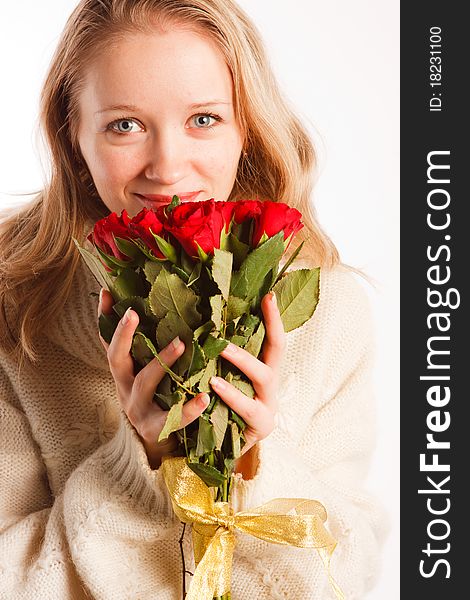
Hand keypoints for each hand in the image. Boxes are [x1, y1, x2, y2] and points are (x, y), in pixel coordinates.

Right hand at [98, 289, 208, 468]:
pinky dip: (189, 408)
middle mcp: (125, 388)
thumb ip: (150, 346)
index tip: (107, 293)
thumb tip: (161, 310)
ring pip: (144, 383)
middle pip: (116, 359)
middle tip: (133, 314)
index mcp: (124, 372)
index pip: (108, 341)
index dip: (105, 319)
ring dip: (161, 361)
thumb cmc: (158, 397)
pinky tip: (204, 396)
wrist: (158, 443)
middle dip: (123, 335)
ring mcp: (138, 409)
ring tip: (181, 343)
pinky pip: (171, 417)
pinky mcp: (156, 428)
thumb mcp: (148, 371)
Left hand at [211, 291, 285, 459]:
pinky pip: (248, 408)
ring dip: (243, 360)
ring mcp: (269, 406)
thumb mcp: (222, 381)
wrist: (219, 453)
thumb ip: (220, 361)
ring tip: (222, 349)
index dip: (274, 319)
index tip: (269, 294)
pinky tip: (214, 386)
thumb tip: (203, 325)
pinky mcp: (260, 426)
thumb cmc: (219, 410)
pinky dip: (231, 395)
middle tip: (254, 305)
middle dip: (270, 327)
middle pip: (277, 352)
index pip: (273, 340)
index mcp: (262, 372)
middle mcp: (270, 386)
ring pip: (263, 377)